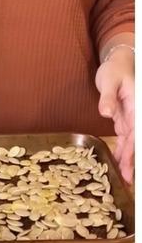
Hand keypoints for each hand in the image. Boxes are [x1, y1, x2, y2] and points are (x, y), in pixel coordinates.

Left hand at [95, 49, 133, 183]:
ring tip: (125, 177)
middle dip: (132, 161)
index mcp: (136, 108)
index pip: (136, 133)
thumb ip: (107, 97)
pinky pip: (124, 137)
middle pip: (135, 142)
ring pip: (131, 142)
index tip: (132, 165)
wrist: (118, 62)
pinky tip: (119, 161)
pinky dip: (121, 149)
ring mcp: (131, 118)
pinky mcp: (124, 118)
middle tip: (128, 180)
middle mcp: (136, 115)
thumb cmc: (115, 70)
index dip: (134, 151)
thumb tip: (106, 113)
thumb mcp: (109, 81)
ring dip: (128, 159)